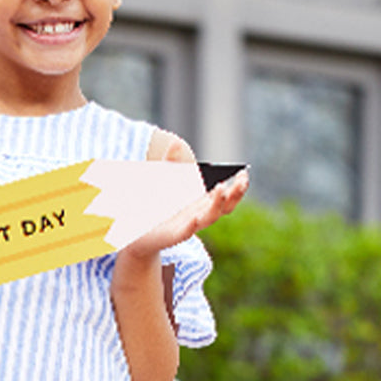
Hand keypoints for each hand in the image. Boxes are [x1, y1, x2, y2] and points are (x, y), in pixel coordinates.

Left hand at [121, 168, 248, 262]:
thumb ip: (170, 165)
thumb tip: (175, 143)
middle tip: (243, 179)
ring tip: (220, 188)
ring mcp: (189, 227)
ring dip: (216, 204)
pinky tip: (195, 217)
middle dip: (235, 193)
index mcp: (201, 204)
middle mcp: (200, 215)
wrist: (136, 233)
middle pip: (225, 207)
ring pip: (209, 218)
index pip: (227, 196)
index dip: (238, 186)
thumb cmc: (155, 208)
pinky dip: (191, 225)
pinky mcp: (174, 236)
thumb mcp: (164, 182)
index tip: (244, 172)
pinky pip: (186, 232)